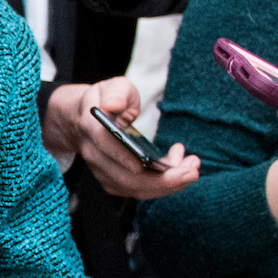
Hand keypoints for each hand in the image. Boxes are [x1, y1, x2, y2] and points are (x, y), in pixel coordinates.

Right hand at [42, 76, 201, 197]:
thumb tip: (113, 105)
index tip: (146, 162)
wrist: (85, 118)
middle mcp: (94, 156)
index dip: (124, 157)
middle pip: (125, 178)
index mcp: (91, 129)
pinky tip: (179, 167)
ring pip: (135, 189)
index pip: (106, 147)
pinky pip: (139, 190)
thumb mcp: (112, 87)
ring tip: (192, 167)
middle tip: (192, 171)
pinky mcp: (114, 182)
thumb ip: (116, 93)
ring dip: (168, 184)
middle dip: (161, 180)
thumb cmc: (106, 99)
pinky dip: (163, 184)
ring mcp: (103, 172)